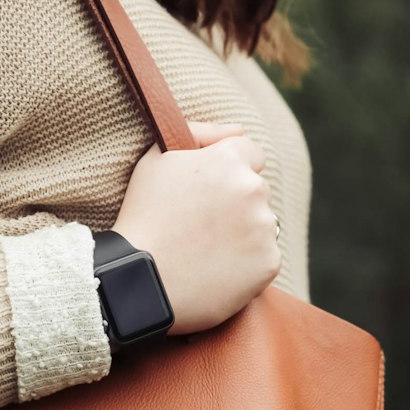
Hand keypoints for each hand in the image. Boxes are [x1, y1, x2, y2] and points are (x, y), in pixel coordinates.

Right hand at [113, 120, 280, 336]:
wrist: (140, 280)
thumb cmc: (143, 217)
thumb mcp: (155, 160)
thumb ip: (200, 133)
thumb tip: (238, 129)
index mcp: (228, 161)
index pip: (250, 153)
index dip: (229, 170)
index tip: (211, 191)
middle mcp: (252, 190)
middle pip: (256, 190)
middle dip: (236, 203)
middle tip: (201, 226)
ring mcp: (264, 228)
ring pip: (262, 224)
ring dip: (243, 232)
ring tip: (205, 250)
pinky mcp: (269, 263)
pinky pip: (264, 257)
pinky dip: (246, 264)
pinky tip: (216, 269)